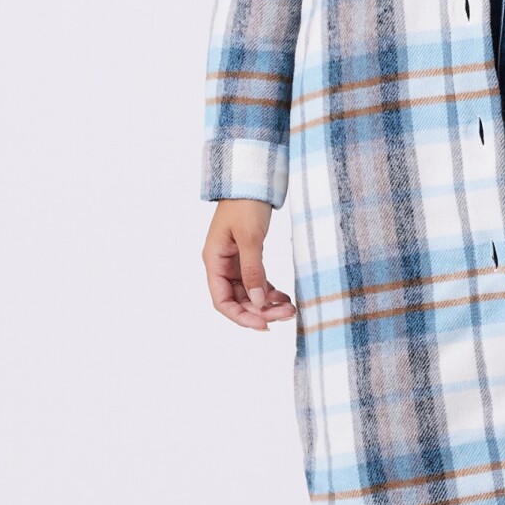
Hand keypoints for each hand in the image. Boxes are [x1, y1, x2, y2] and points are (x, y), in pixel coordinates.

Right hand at [202, 199, 296, 330]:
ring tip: (290, 308)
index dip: (241, 316)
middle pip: (238, 299)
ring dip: (267, 302)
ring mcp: (235, 260)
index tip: (263, 325)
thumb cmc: (246, 203)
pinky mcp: (248, 255)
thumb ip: (253, 270)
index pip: (222, 300)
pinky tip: (284, 297)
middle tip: (286, 314)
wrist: (253, 179)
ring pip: (250, 292)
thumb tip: (258, 301)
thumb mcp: (250, 237)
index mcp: (214, 260)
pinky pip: (257, 280)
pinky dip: (270, 290)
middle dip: (261, 310)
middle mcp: (222, 264)